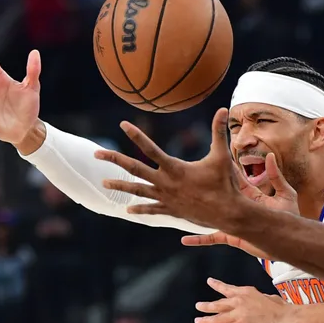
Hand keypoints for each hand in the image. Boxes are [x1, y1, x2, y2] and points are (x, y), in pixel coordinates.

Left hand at [96, 109, 295, 229]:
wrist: (227, 213)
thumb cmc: (225, 184)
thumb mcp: (221, 155)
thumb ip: (218, 132)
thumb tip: (223, 109)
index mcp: (174, 168)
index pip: (150, 148)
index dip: (136, 135)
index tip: (122, 125)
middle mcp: (165, 182)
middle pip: (134, 168)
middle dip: (114, 159)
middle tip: (96, 153)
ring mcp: (166, 197)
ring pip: (137, 190)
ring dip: (120, 185)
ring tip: (103, 182)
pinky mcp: (171, 210)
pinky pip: (151, 209)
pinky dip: (139, 209)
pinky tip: (128, 210)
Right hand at [180, 146, 298, 255]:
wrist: (289, 240)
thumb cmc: (289, 217)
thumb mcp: (285, 195)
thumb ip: (276, 177)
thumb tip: (270, 155)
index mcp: (248, 194)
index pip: (231, 178)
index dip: (220, 168)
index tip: (206, 156)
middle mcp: (237, 206)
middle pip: (216, 193)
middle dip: (200, 185)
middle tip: (182, 175)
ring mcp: (233, 221)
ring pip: (209, 215)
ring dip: (194, 212)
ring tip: (176, 205)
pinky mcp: (232, 236)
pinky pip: (212, 238)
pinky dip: (198, 239)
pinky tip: (184, 239)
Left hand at [195, 278, 293, 322]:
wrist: (289, 319)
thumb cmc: (284, 310)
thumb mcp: (270, 299)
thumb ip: (260, 300)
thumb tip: (262, 301)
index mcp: (247, 292)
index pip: (229, 289)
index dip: (218, 285)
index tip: (210, 281)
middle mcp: (240, 301)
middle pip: (219, 304)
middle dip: (207, 306)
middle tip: (198, 305)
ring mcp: (239, 313)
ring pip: (217, 318)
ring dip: (206, 320)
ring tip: (198, 320)